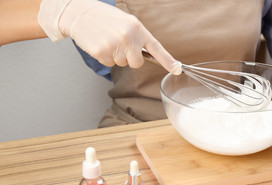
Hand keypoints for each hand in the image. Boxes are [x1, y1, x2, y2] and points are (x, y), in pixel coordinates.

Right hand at [38, 0, 181, 74]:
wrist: (80, 13)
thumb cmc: (105, 18)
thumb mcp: (127, 22)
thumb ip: (138, 37)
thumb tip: (148, 56)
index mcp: (137, 28)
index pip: (156, 48)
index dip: (168, 61)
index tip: (177, 70)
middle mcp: (128, 38)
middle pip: (137, 63)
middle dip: (130, 58)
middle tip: (120, 45)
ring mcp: (115, 46)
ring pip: (123, 64)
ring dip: (116, 56)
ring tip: (108, 41)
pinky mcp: (102, 53)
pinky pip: (110, 64)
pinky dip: (105, 57)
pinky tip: (100, 44)